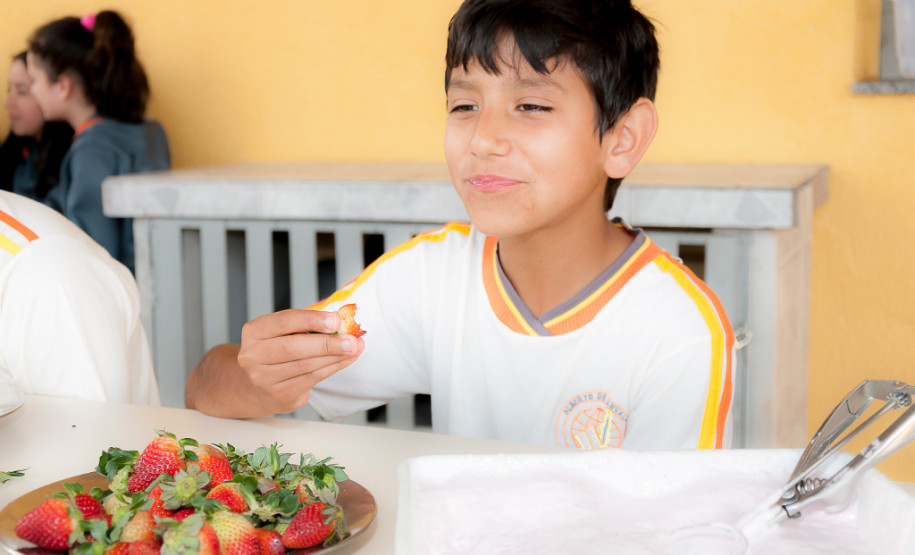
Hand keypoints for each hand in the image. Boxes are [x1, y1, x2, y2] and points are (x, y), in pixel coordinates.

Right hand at [238, 309, 364, 413]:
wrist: (258, 386)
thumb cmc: (277, 351)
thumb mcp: (283, 332)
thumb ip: (305, 325)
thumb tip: (340, 322)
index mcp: (254, 332)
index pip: (283, 321)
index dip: (311, 320)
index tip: (335, 320)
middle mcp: (253, 355)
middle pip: (294, 347)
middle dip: (327, 343)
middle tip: (351, 340)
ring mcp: (264, 378)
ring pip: (306, 365)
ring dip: (335, 356)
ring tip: (355, 348)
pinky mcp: (280, 394)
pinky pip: (311, 379)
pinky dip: (332, 368)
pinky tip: (345, 360)